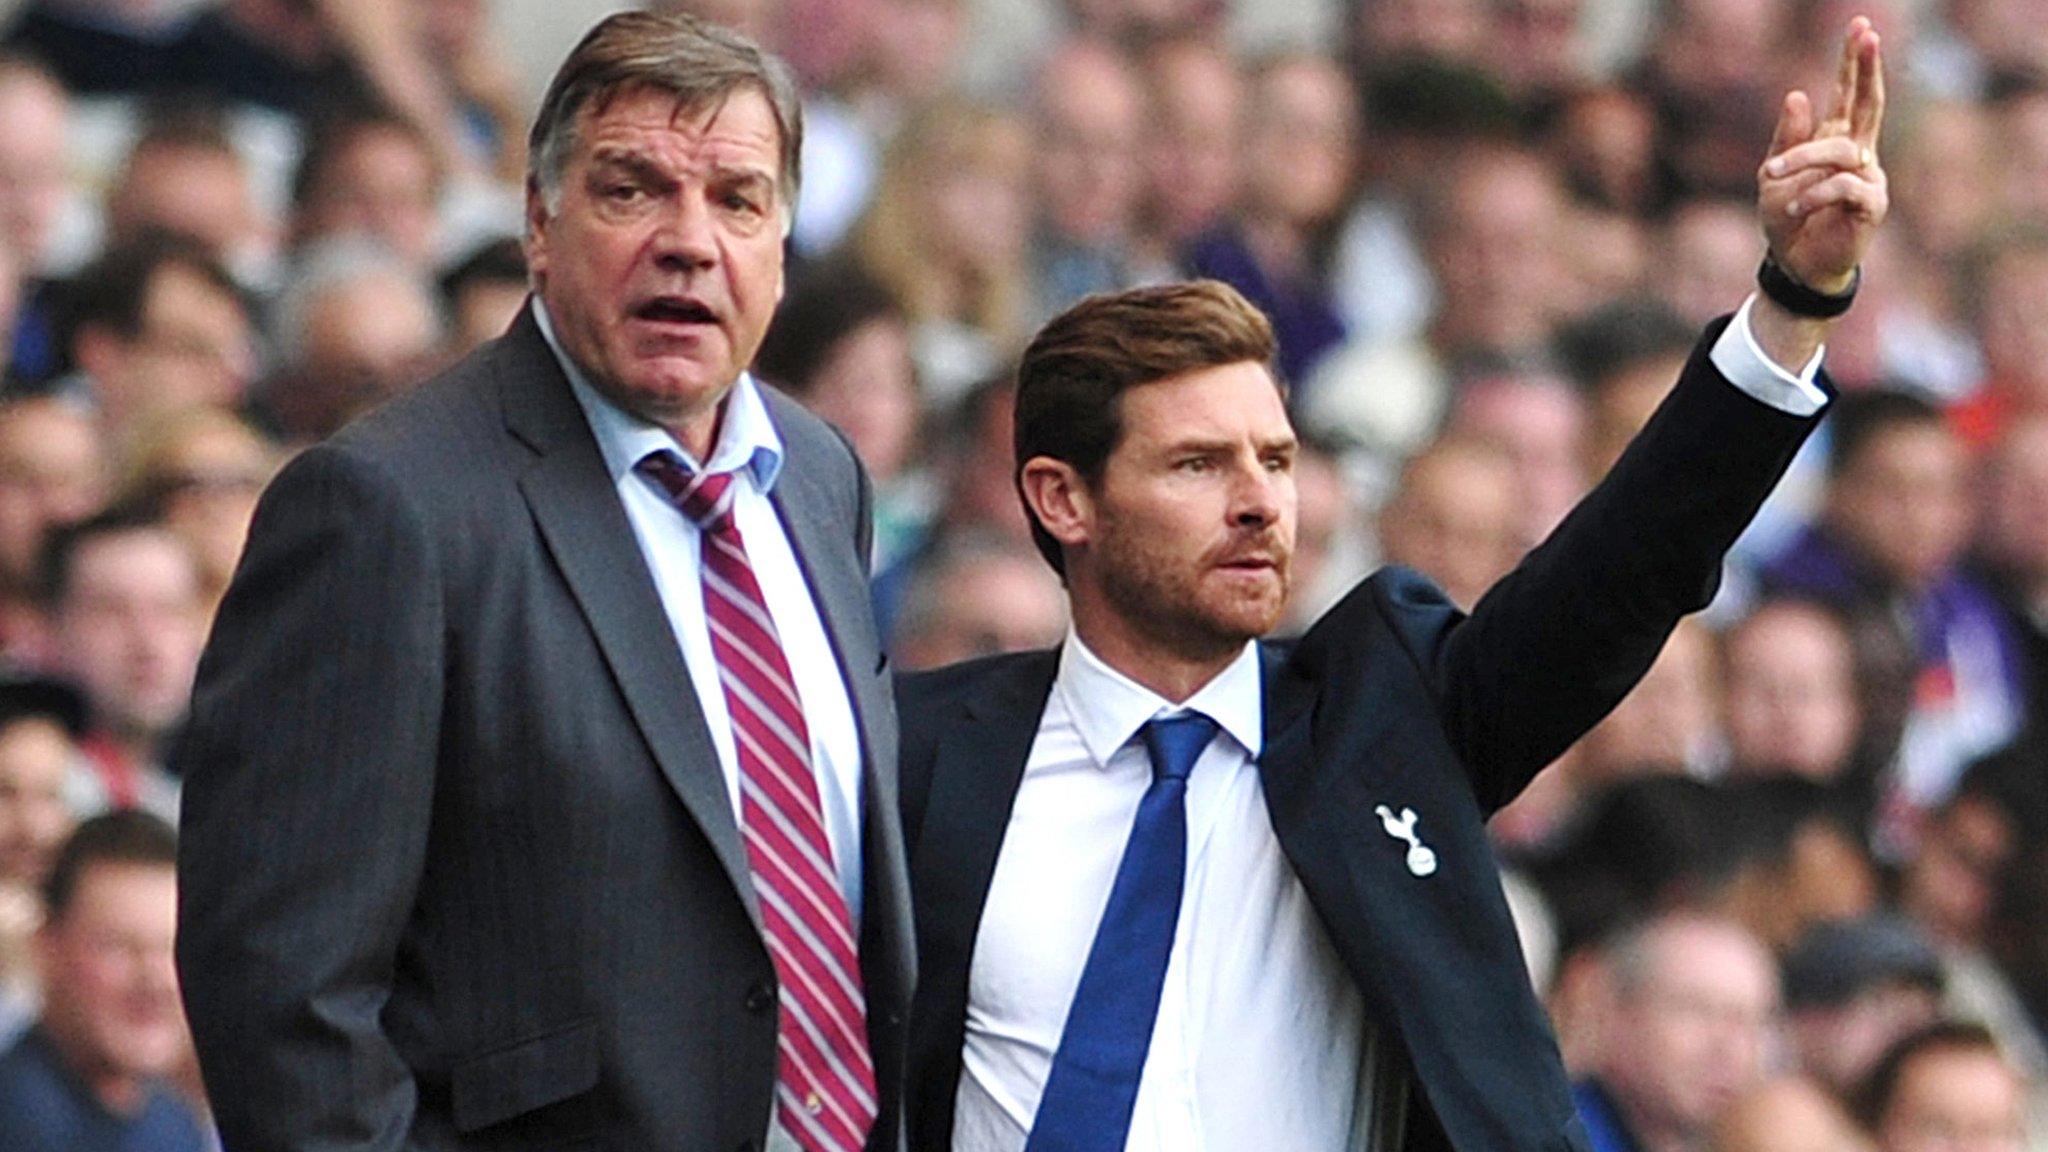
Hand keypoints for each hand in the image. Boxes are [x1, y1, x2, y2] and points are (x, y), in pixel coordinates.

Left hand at [1757, 16, 1887, 293]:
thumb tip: (1798, 94)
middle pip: (1868, 103)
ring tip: (1772, 178)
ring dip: (1801, 160)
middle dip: (1867, 68)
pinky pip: (1842, 186)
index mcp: (1836, 140)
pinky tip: (1793, 207)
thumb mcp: (1774, 175)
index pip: (1849, 94)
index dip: (1855, 63)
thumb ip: (1788, 138)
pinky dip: (1812, 194)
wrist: (1794, 266)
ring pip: (1840, 150)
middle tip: (1867, 34)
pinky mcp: (1871, 205)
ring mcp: (1869, 177)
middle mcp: (1858, 153)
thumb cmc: (1786, 219)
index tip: (1861, 27)